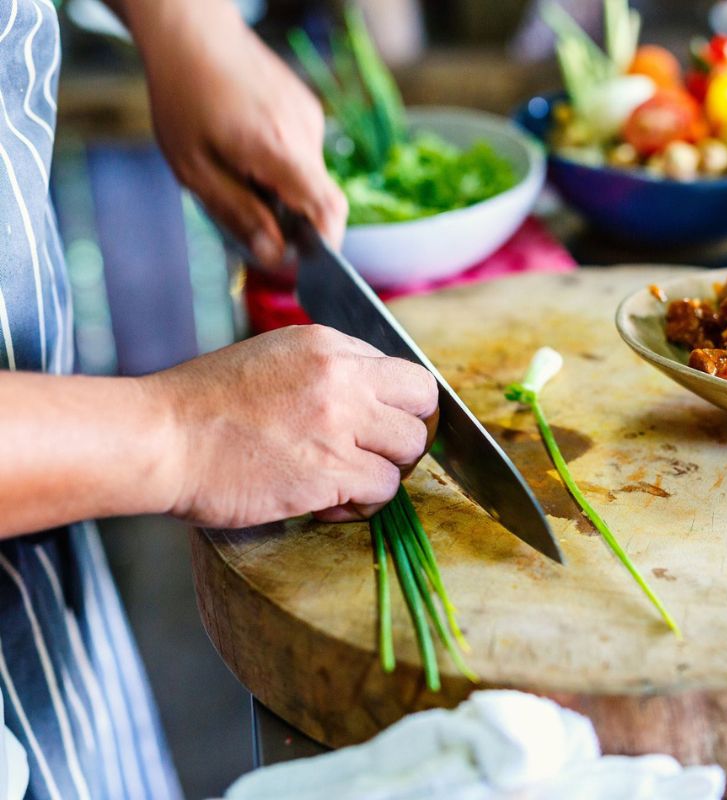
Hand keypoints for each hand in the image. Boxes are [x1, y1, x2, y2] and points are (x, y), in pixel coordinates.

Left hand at [134, 1, 345, 268]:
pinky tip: (247, 147)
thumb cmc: (183, 98)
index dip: (328, 244)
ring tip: (238, 170)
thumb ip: (239, 214)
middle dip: (290, 218)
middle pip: (317, 198)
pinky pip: (302, 152)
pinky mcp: (306, 108)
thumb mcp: (195, 170)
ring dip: (281, 188)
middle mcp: (304, 133)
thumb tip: (273, 257)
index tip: (308, 263)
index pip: (328, 208)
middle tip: (249, 215)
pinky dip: (281, 164)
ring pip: (308, 176)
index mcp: (278, 150)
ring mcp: (309, 118)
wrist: (192, 33)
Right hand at [146, 325, 437, 527]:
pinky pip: (383, 490)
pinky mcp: (331, 471)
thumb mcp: (272, 358)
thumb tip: (370, 397)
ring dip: (384, 472)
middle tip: (373, 455)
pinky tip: (327, 502)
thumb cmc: (202, 406)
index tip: (380, 426)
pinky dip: (362, 503)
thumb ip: (327, 370)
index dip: (399, 406)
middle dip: (404, 435)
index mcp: (328, 345)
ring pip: (409, 451)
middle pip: (423, 407)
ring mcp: (340, 424)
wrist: (159, 438)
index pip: (406, 372)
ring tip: (344, 481)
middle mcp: (343, 378)